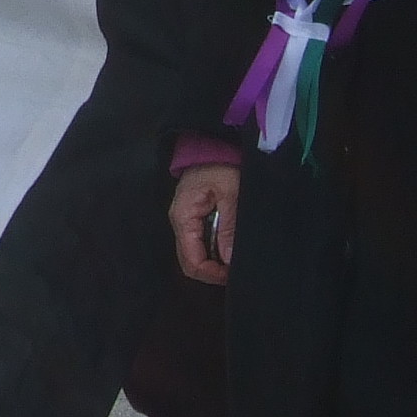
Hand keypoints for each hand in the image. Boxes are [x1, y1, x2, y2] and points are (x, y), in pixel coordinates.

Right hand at [169, 161, 240, 284]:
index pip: (191, 260)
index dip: (211, 273)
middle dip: (213, 271)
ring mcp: (185, 221)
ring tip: (236, 258)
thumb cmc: (221, 165)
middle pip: (190, 262)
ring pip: (195, 254)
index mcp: (183, 217)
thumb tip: (229, 259)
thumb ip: (229, 226)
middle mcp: (180, 223)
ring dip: (214, 261)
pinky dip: (215, 249)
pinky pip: (200, 242)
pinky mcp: (193, 217)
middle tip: (237, 270)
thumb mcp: (231, 193)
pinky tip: (229, 247)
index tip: (233, 273)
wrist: (213, 143)